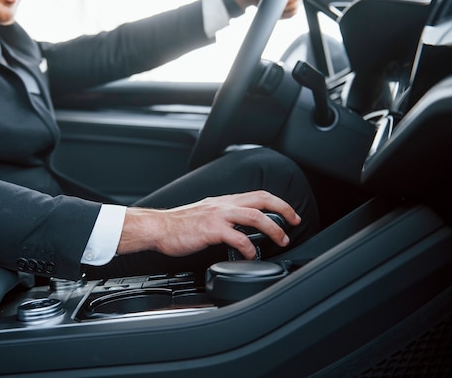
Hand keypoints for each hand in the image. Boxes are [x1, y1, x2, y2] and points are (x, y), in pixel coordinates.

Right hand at [116, 190, 300, 259]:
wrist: (157, 228)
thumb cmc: (177, 225)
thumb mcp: (204, 214)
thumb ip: (222, 217)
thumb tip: (239, 228)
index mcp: (223, 200)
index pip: (258, 194)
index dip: (277, 202)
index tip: (289, 213)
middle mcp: (223, 204)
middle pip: (262, 199)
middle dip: (284, 210)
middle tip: (295, 222)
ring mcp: (218, 216)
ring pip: (256, 217)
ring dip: (274, 229)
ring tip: (281, 240)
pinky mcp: (211, 230)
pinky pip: (239, 238)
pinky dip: (250, 248)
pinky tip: (251, 256)